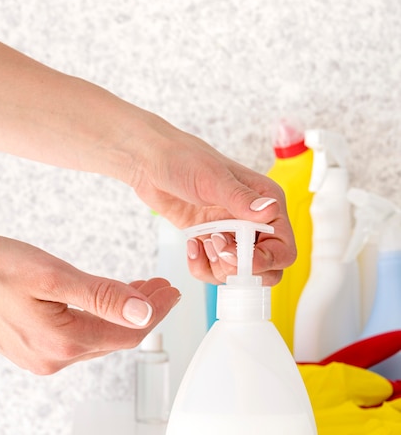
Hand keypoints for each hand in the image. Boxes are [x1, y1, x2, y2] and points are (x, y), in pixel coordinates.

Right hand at [0, 234, 179, 373]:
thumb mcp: (53, 276)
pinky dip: (98, 320)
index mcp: (64, 341)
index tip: (172, 291)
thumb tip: (143, 311)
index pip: (128, 332)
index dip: (156, 311)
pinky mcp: (33, 349)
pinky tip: (104, 303)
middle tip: (160, 287)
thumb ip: (102, 295)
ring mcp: (43, 357)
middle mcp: (55, 358)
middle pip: (116, 338)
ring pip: (98, 338)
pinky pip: (78, 338)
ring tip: (139, 289)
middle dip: (143, 312)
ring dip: (122, 315)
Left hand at [130, 121, 295, 285]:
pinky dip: (201, 266)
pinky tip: (191, 244)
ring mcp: (232, 234)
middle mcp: (254, 222)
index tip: (236, 256)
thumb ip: (240, 198)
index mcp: (268, 203)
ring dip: (217, 267)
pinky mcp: (212, 242)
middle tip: (217, 249)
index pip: (284, 250)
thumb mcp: (212, 179)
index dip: (264, 261)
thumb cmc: (183, 160)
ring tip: (202, 241)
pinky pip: (213, 270)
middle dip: (241, 269)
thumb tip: (270, 210)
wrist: (151, 163)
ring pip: (238, 274)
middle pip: (267, 270)